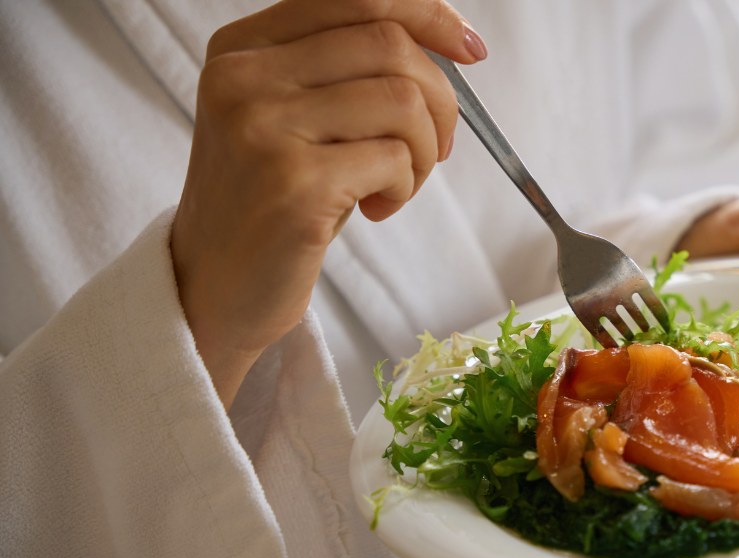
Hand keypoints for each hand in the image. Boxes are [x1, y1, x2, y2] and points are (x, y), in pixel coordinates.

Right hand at [171, 0, 486, 408]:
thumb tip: (443, 39)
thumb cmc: (269, 202)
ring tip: (398, 183)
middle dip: (438, 99)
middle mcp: (244, 78)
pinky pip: (396, 161)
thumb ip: (345, 69)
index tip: (467, 47)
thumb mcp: (293, 117)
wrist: (212, 289)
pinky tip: (379, 207)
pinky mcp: (294, 185)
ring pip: (402, 101)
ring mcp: (263, 129)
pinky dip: (407, 187)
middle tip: (432, 147)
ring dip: (425, 150)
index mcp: (243, 48)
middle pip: (388, 44)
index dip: (425, 13)